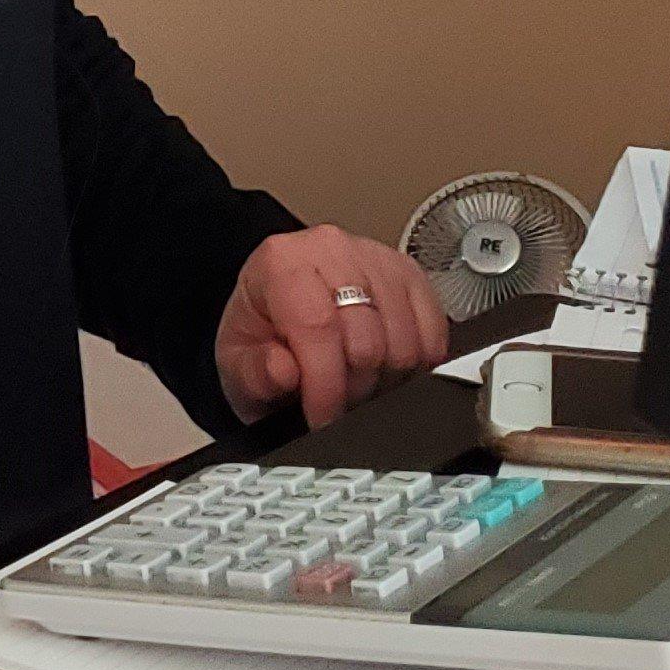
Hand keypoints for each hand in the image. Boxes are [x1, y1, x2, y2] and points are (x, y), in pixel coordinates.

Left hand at [215, 225, 449, 428]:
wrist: (278, 308)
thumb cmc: (261, 333)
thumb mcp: (236, 361)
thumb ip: (253, 372)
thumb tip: (283, 371)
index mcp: (282, 263)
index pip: (318, 327)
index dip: (325, 386)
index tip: (321, 419)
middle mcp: (332, 249)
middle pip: (367, 341)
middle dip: (352, 389)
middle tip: (335, 402)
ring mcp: (377, 258)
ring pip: (405, 343)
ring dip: (385, 380)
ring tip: (356, 382)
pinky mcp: (411, 275)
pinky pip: (433, 334)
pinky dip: (414, 365)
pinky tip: (384, 368)